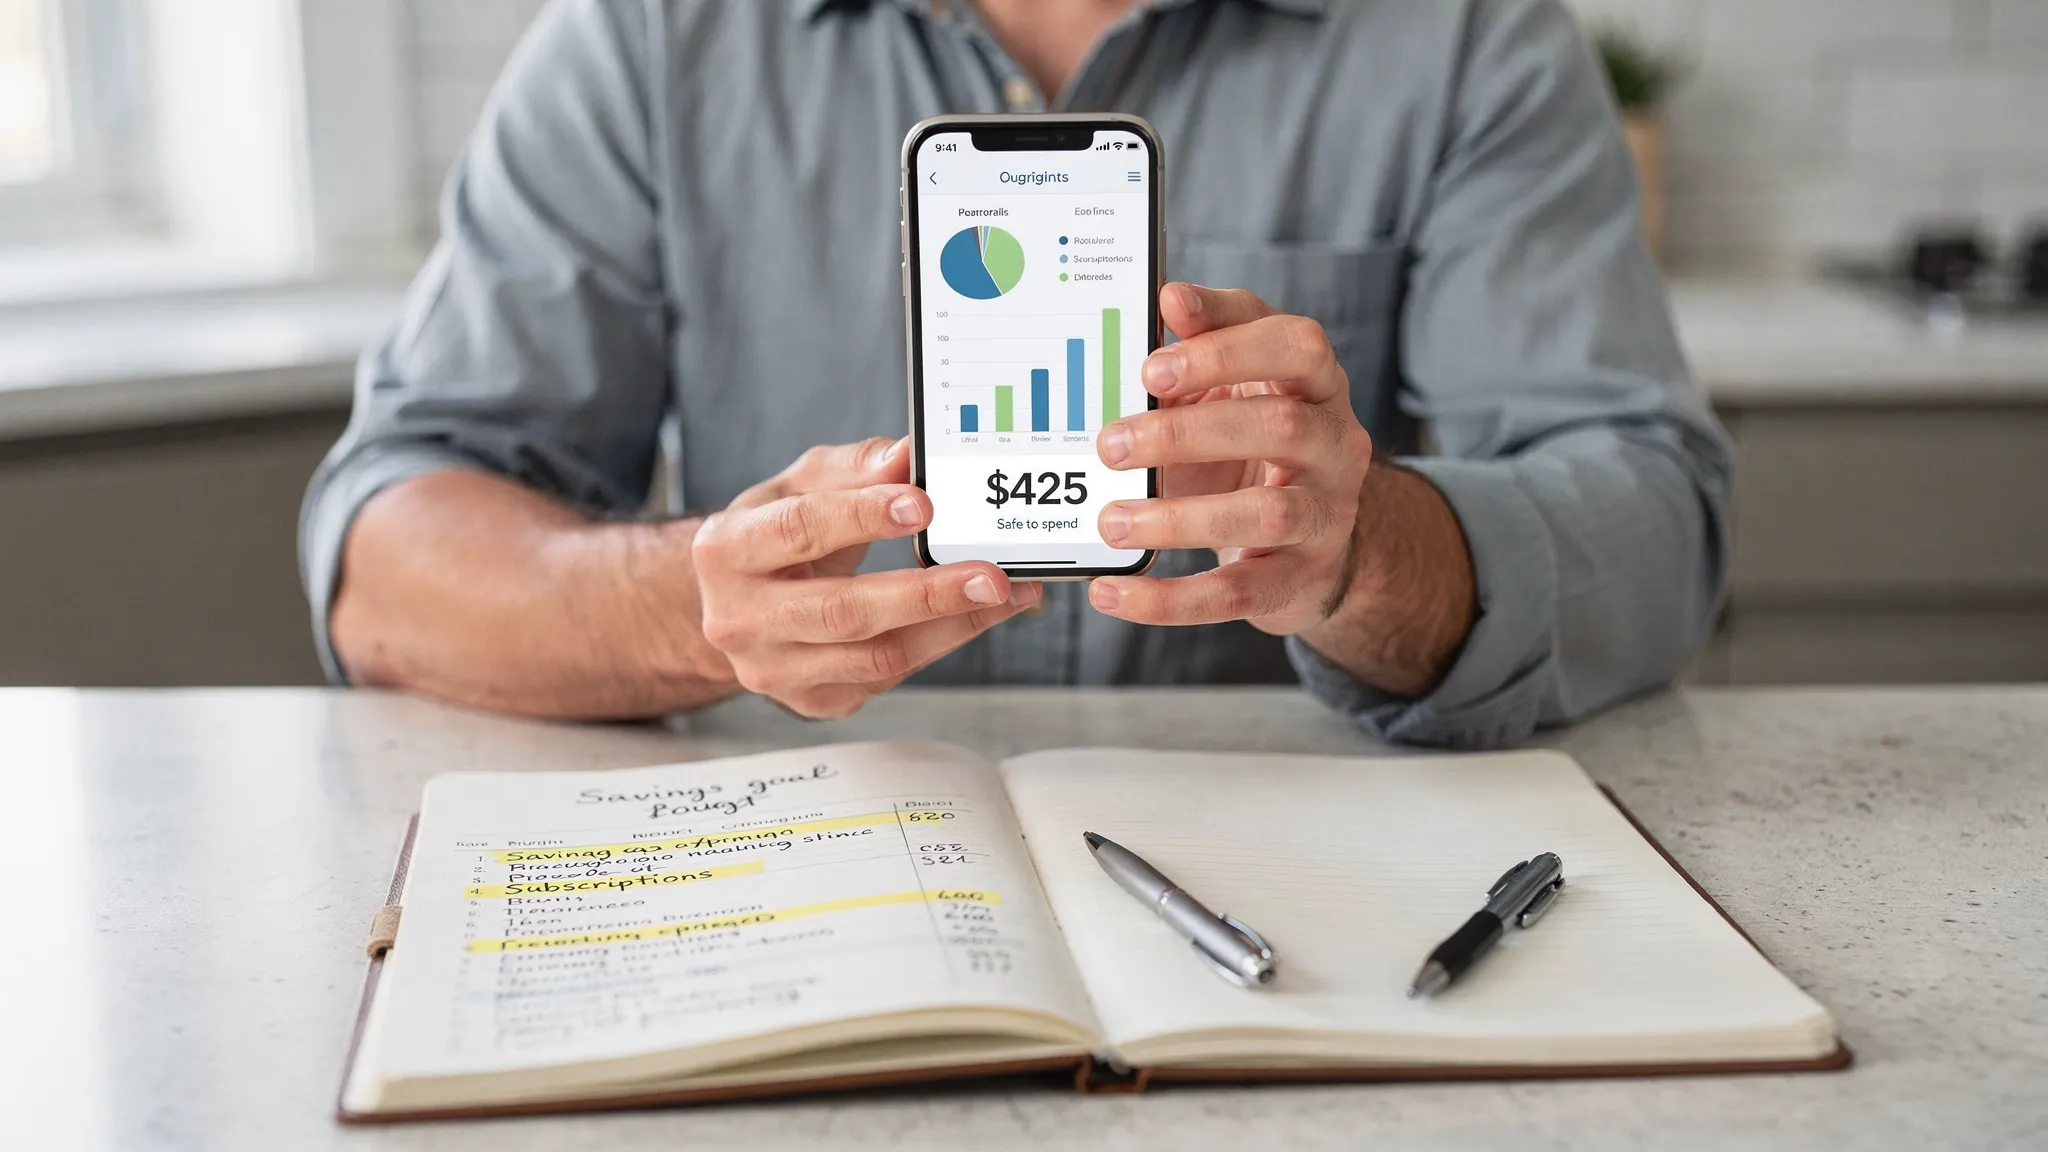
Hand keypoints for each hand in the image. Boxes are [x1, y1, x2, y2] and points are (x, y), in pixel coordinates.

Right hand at [693, 437, 1039, 718]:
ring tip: (1006, 593)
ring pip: (877, 657)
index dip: (863, 516)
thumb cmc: (770, 537)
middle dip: (926, 594)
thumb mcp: (795, 487)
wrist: (735, 605)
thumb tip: (908, 455)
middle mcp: (740, 619)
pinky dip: (941, 643)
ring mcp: (776, 670)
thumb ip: (852, 468)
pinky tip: (977, 615)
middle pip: (842, 611)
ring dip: (952, 625)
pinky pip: (889, 677)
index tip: (923, 504)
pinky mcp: (815, 700)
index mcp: (725, 552)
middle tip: (990, 575)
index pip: (799, 530)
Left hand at [1089, 283, 1372, 634]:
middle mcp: (1335, 443)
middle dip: (1188, 434)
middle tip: (1110, 445)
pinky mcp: (1299, 578)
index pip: (1295, 346)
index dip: (1227, 350)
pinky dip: (1171, 599)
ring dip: (1181, 519)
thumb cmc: (1253, 442)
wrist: (1310, 540)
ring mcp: (1325, 514)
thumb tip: (1169, 296)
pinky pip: (1237, 594)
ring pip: (1267, 512)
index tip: (1152, 367)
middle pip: (1281, 426)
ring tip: (1111, 521)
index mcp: (1315, 383)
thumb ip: (1205, 340)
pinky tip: (1114, 593)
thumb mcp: (1235, 385)